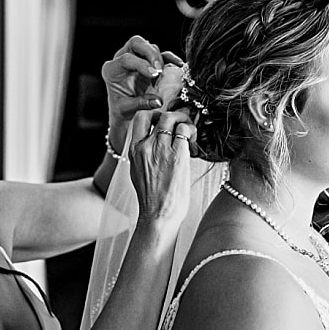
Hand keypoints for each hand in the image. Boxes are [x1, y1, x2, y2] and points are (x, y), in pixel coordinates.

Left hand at [102, 36, 184, 123]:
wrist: (125, 111)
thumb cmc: (122, 109)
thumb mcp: (127, 109)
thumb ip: (141, 104)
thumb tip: (158, 101)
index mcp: (112, 70)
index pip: (126, 59)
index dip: (141, 64)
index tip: (154, 75)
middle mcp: (122, 59)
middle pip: (136, 43)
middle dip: (150, 53)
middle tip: (159, 69)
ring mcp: (136, 58)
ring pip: (150, 46)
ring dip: (159, 59)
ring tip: (162, 76)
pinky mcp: (149, 62)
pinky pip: (161, 54)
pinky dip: (170, 58)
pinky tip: (179, 64)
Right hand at [127, 109, 192, 230]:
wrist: (158, 215)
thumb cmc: (152, 198)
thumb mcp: (138, 172)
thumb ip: (144, 154)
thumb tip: (156, 142)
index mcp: (134, 150)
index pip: (140, 118)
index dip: (154, 114)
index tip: (164, 121)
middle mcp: (145, 147)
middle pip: (160, 115)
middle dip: (174, 116)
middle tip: (183, 124)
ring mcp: (161, 149)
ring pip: (173, 119)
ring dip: (185, 121)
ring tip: (191, 133)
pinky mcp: (177, 155)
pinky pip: (185, 130)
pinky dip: (192, 132)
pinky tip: (194, 144)